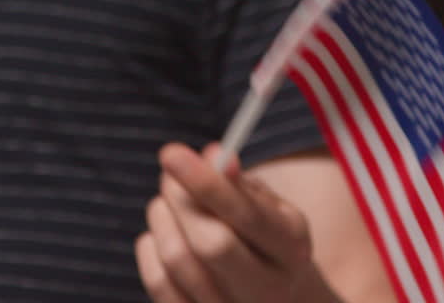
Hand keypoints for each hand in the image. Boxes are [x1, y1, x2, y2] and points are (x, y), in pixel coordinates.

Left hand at [134, 142, 339, 302]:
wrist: (272, 295)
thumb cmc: (261, 236)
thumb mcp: (266, 205)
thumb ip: (239, 181)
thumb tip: (214, 157)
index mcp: (293, 250)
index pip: (247, 216)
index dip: (206, 183)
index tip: (171, 153)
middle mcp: (270, 291)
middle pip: (211, 245)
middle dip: (180, 201)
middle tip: (168, 176)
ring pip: (178, 261)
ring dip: (162, 219)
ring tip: (166, 203)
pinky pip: (159, 284)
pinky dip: (150, 250)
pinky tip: (161, 235)